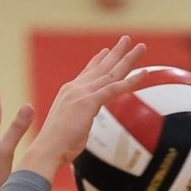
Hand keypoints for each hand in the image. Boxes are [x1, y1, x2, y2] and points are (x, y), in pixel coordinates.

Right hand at [19, 35, 145, 181]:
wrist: (46, 150)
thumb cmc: (55, 146)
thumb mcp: (67, 127)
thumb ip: (77, 119)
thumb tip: (84, 123)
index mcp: (68, 94)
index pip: (86, 74)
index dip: (97, 62)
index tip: (105, 52)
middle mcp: (74, 89)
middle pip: (100, 68)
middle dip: (115, 53)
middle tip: (127, 40)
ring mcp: (81, 94)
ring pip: (110, 73)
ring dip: (127, 59)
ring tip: (141, 47)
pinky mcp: (88, 102)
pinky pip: (114, 88)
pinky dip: (130, 81)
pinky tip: (144, 73)